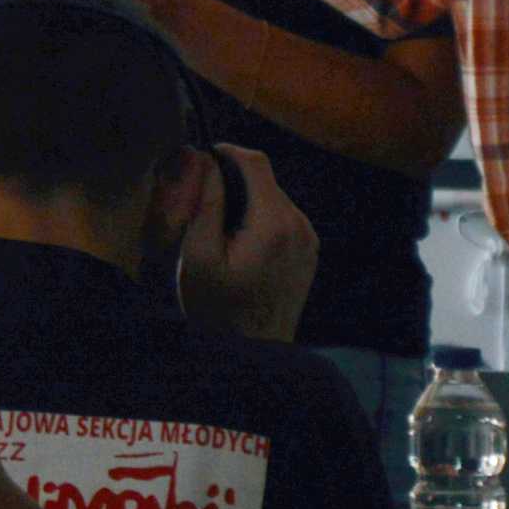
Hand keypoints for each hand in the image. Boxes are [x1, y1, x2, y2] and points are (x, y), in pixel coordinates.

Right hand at [176, 146, 317, 343]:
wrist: (254, 355)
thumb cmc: (218, 309)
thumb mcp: (199, 256)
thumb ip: (204, 202)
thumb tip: (203, 159)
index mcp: (274, 221)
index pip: (255, 161)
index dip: (226, 152)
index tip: (201, 162)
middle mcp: (300, 224)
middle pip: (265, 180)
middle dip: (234, 181)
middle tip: (202, 203)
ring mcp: (309, 239)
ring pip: (274, 199)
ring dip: (247, 201)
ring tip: (221, 230)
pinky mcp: (310, 252)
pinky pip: (284, 219)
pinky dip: (261, 219)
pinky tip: (241, 246)